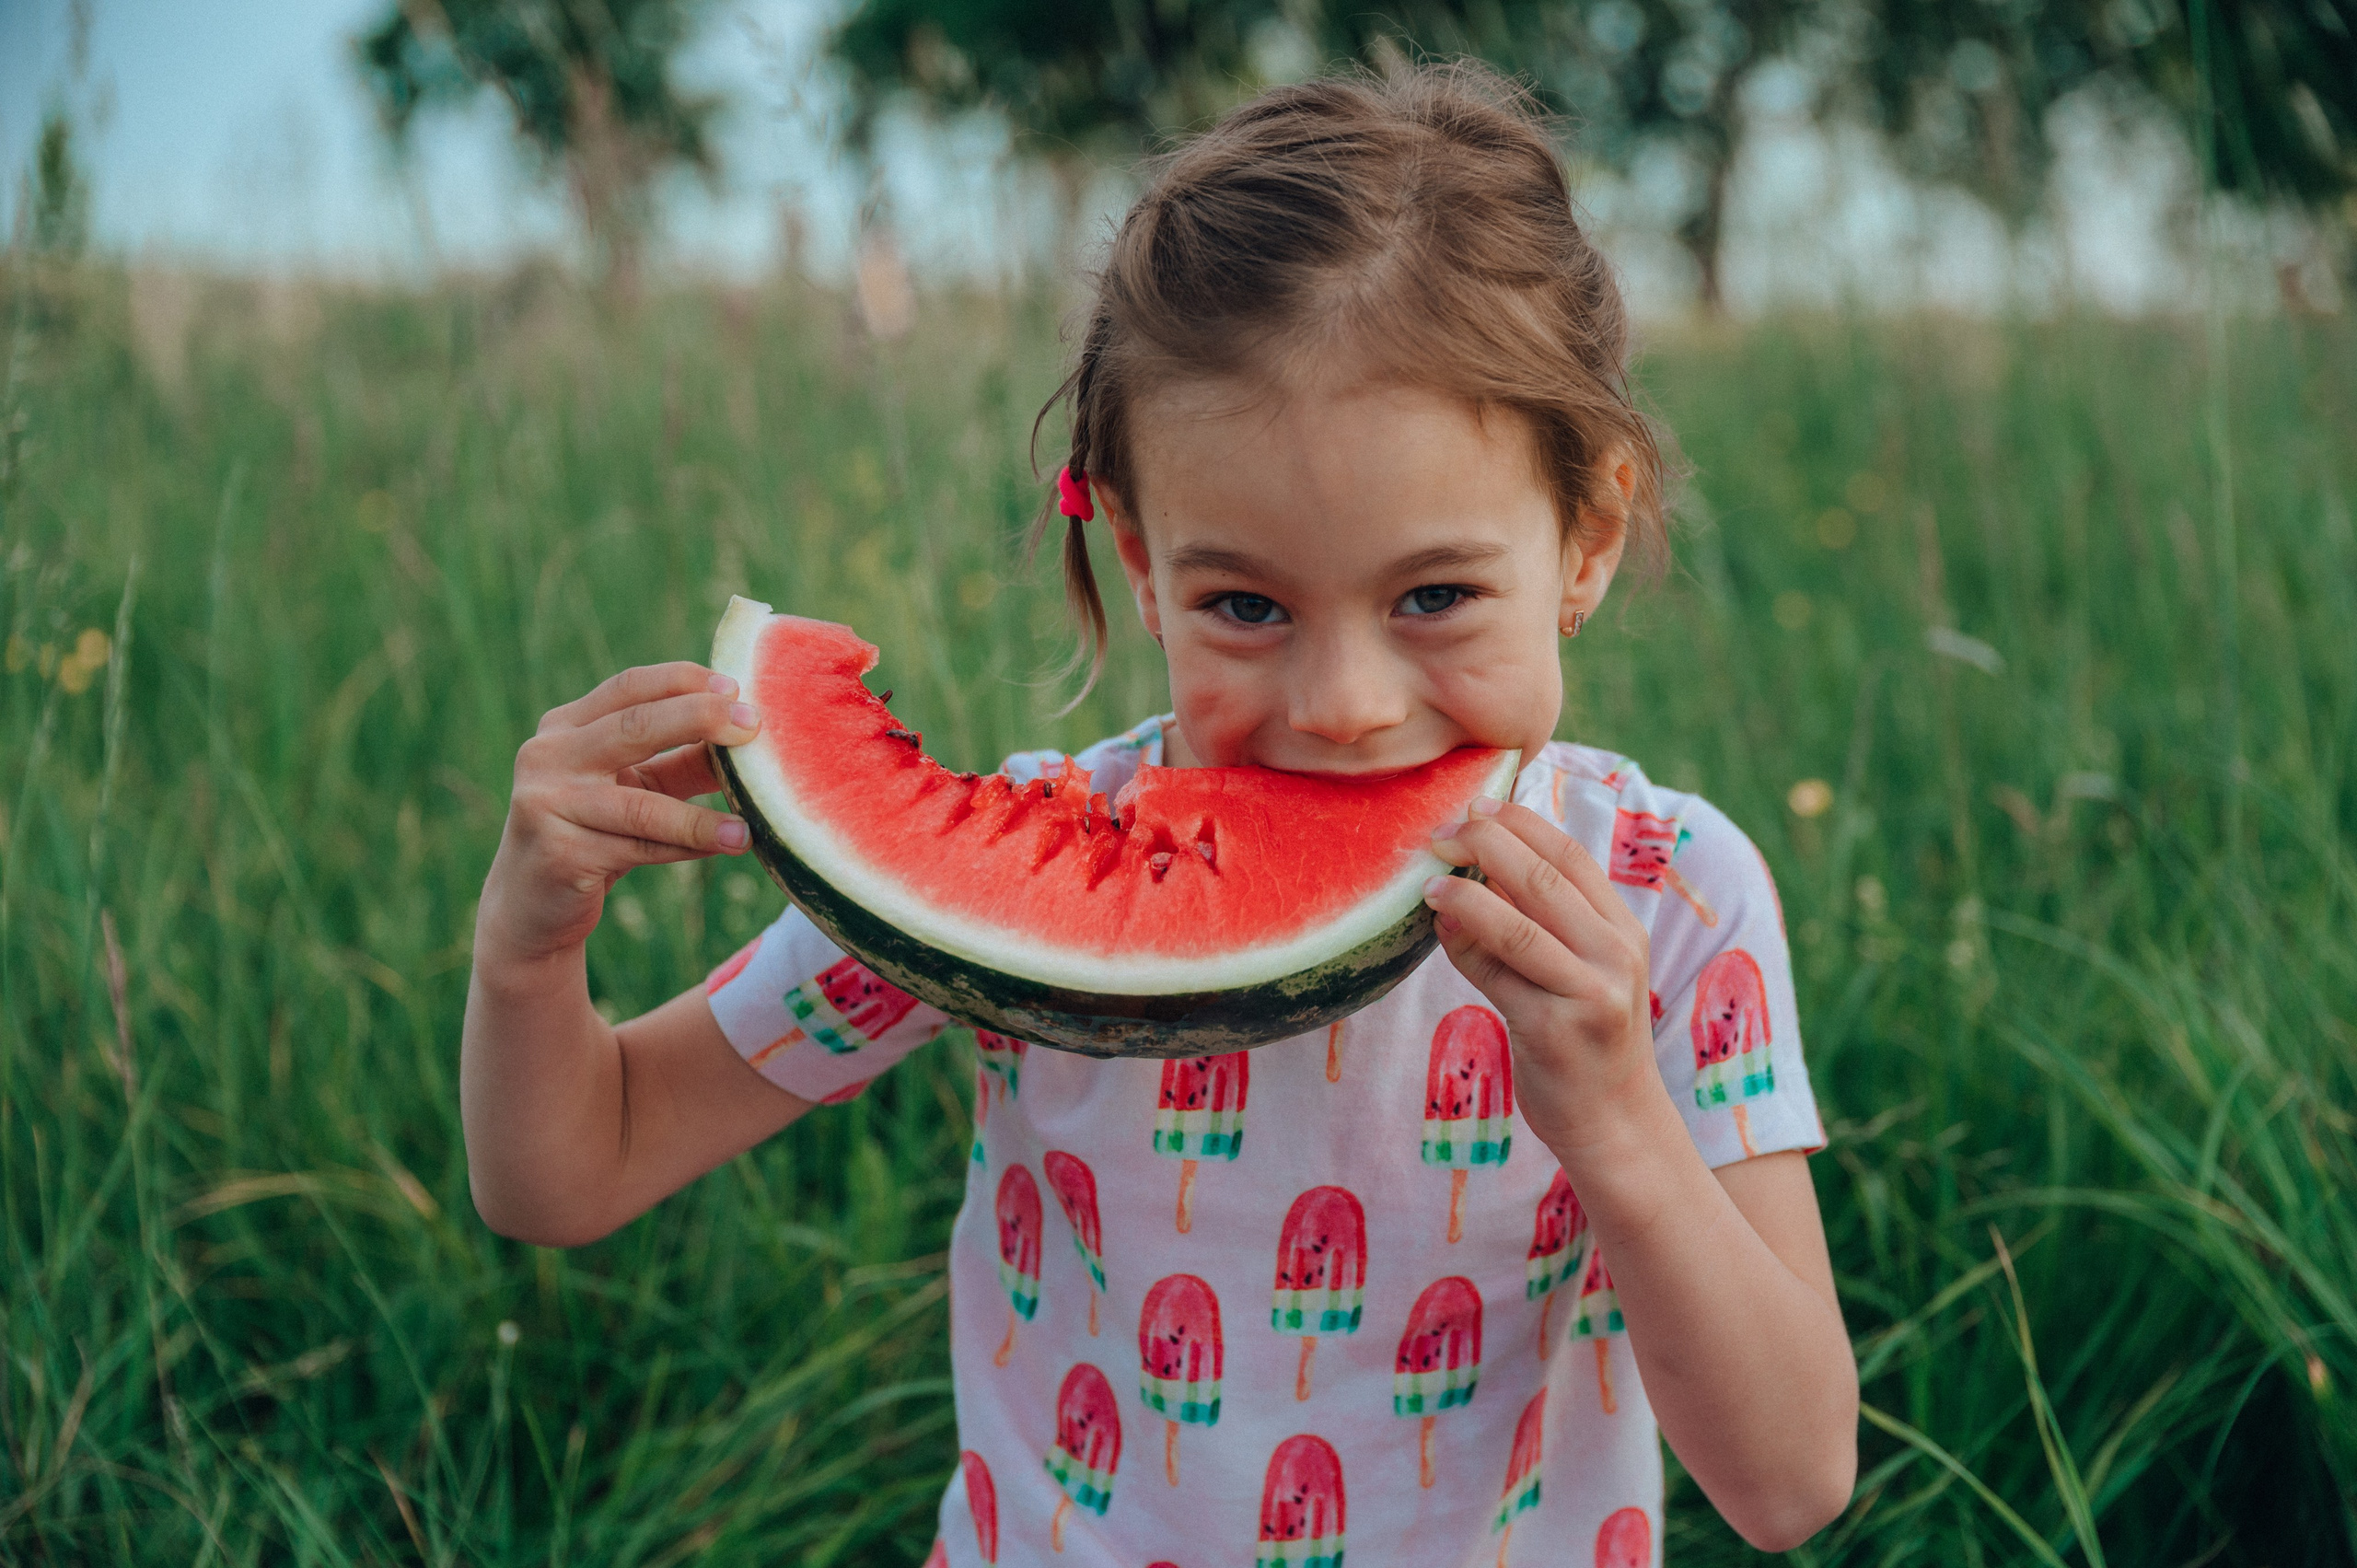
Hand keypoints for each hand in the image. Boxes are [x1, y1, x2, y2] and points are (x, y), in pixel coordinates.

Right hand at [479, 663, 760, 965]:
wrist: (529, 907)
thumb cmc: (592, 835)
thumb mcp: (634, 788)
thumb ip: (682, 762)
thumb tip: (750, 739)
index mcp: (564, 728)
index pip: (628, 687)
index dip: (683, 681)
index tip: (736, 687)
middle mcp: (548, 756)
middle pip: (635, 726)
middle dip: (700, 719)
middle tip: (754, 725)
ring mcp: (547, 804)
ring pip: (643, 805)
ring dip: (703, 817)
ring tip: (751, 826)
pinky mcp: (559, 854)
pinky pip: (639, 848)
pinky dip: (688, 847)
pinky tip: (728, 845)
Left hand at [1423, 799, 1658, 1163]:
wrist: (1614, 1121)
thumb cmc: (1585, 1036)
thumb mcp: (1582, 970)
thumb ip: (1545, 922)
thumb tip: (1472, 869)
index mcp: (1623, 930)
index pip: (1572, 857)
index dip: (1521, 824)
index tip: (1476, 803)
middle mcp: (1615, 956)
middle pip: (1545, 881)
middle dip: (1487, 845)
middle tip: (1441, 830)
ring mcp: (1589, 995)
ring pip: (1519, 926)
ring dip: (1467, 896)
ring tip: (1429, 880)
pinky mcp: (1554, 1032)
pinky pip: (1497, 977)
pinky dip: (1463, 947)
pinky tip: (1439, 929)